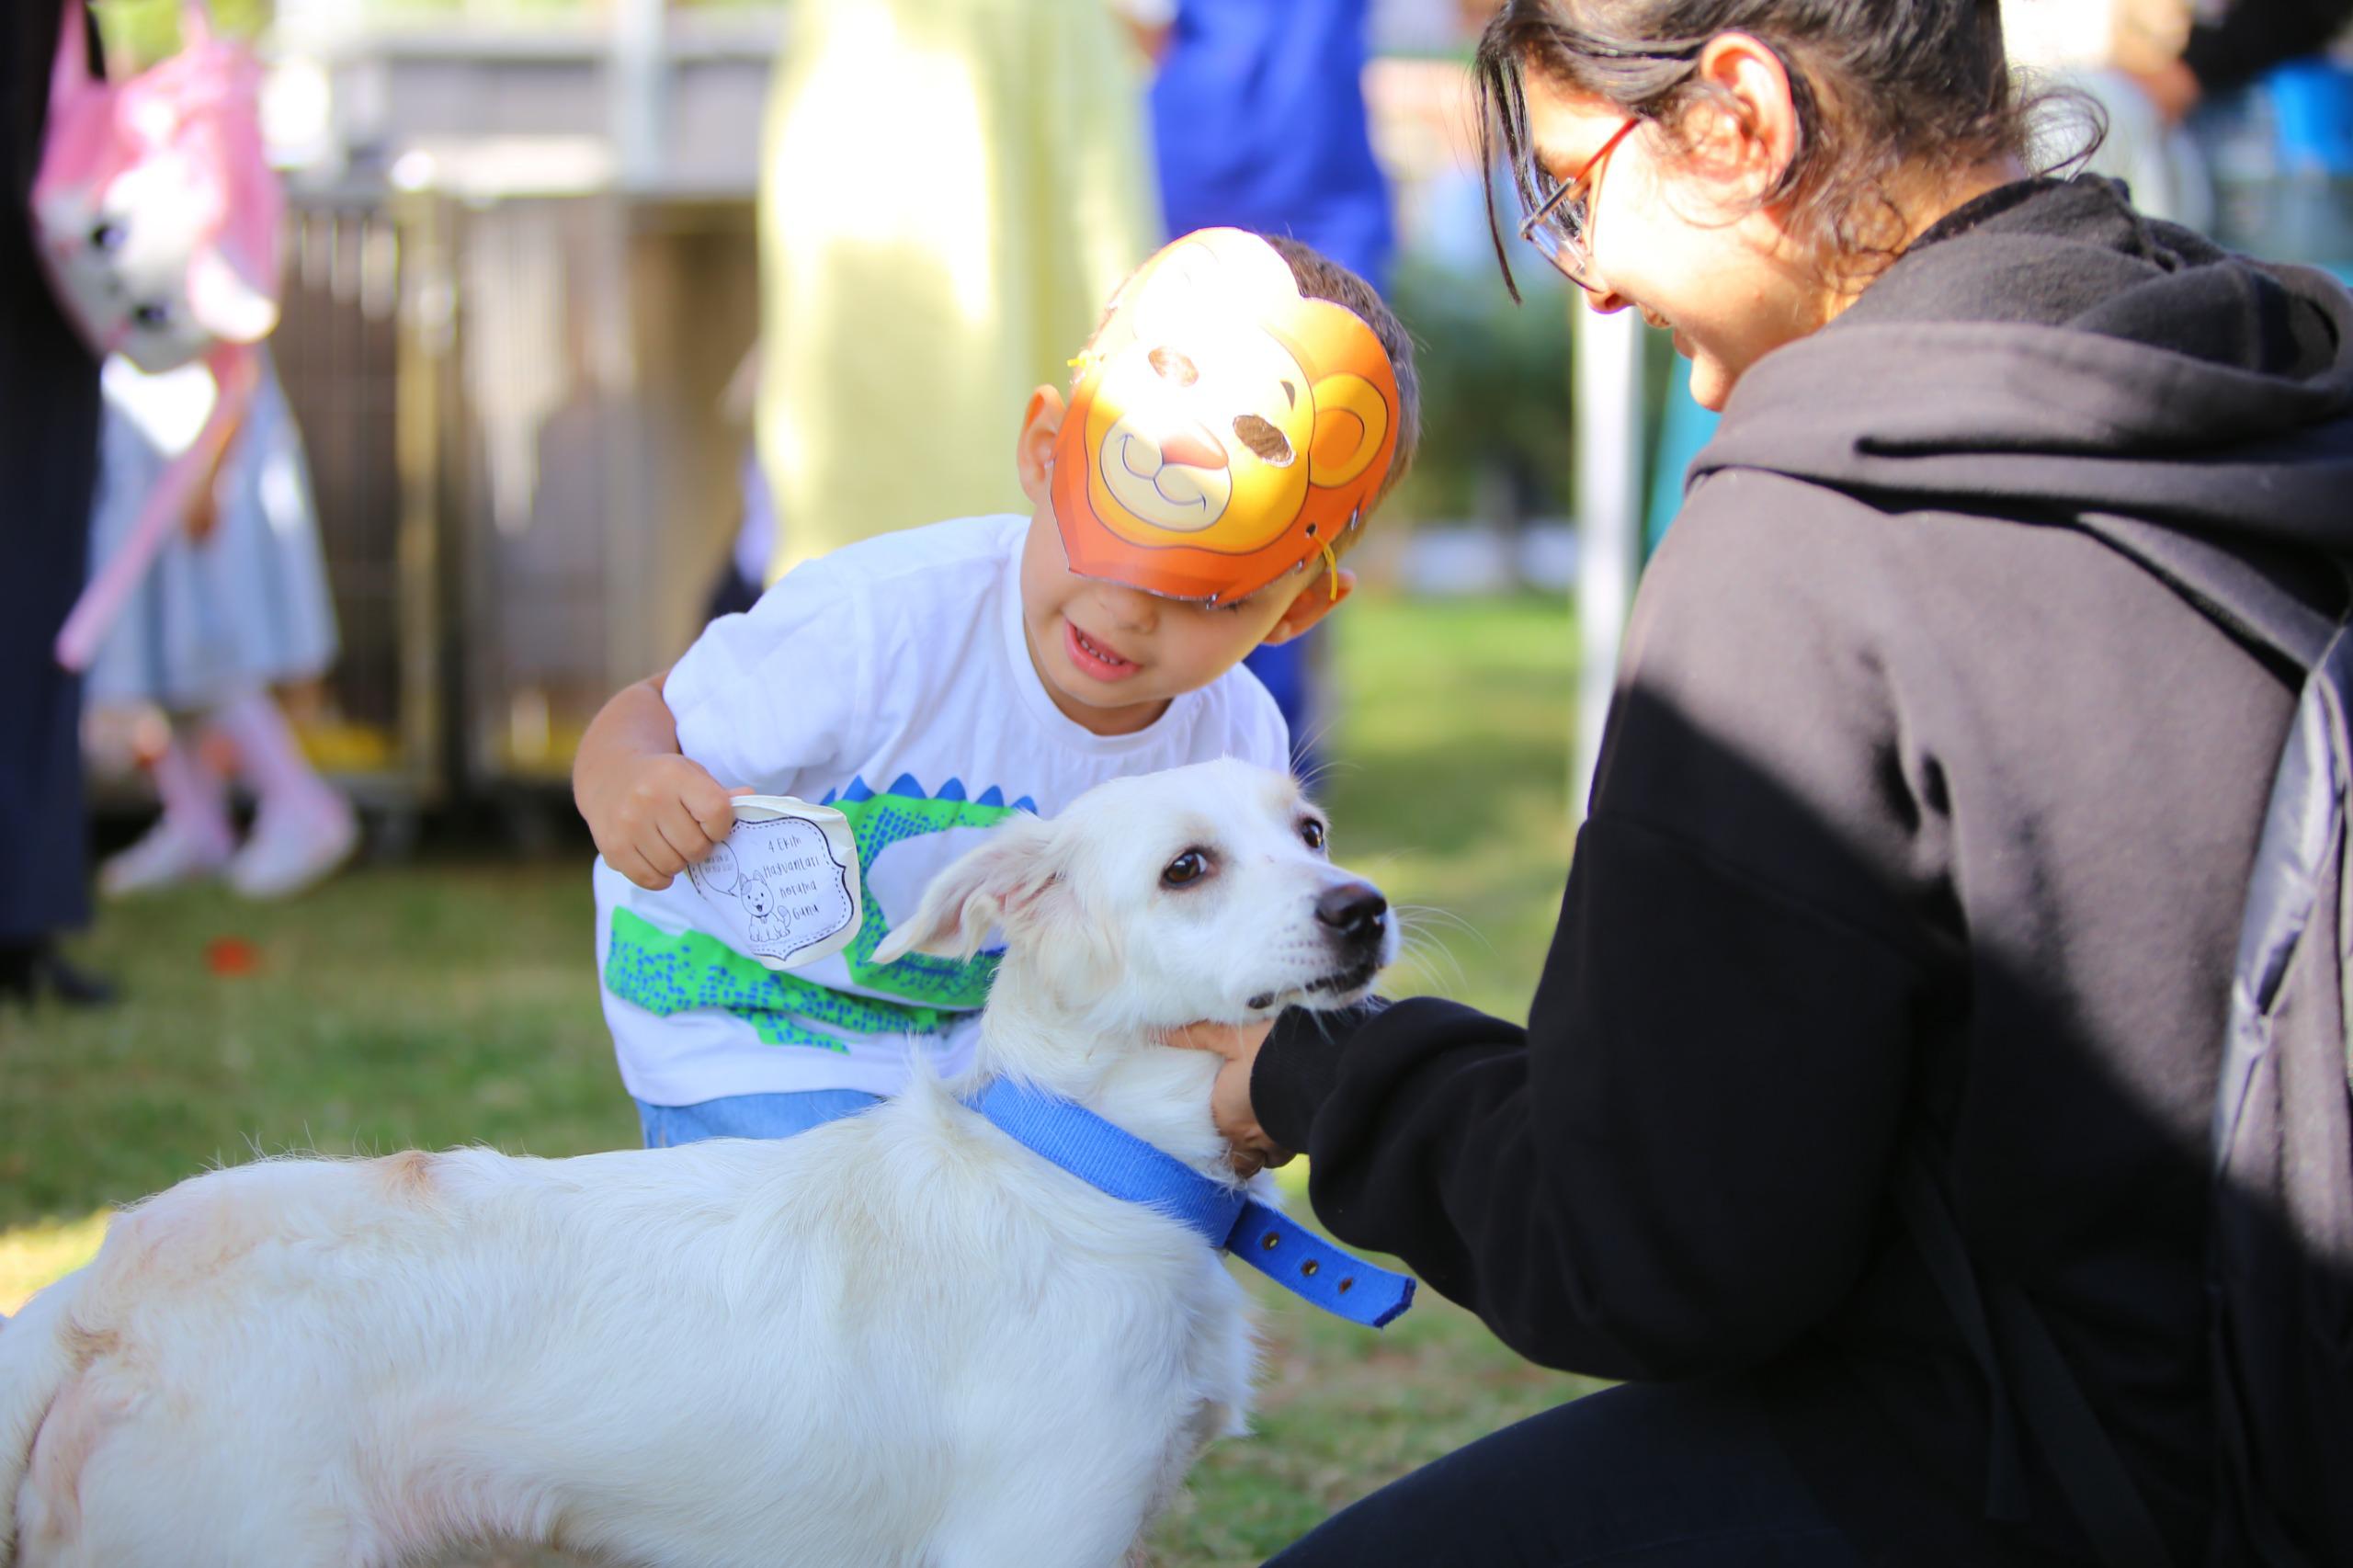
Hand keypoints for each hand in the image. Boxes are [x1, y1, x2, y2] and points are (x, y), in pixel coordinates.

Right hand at [580, 753, 747, 889]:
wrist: (610, 776)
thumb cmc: (662, 780)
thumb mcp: (691, 775)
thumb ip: (720, 794)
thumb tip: (750, 799)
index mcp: (674, 775)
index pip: (716, 813)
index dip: (720, 827)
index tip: (711, 825)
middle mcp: (648, 798)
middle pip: (695, 847)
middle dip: (699, 847)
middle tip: (689, 836)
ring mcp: (627, 824)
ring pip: (673, 866)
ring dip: (679, 861)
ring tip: (671, 844)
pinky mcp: (613, 848)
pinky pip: (650, 879)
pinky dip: (660, 876)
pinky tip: (657, 857)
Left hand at [1163, 1018, 1290, 1177]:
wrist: (1320, 1065)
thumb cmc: (1270, 1051)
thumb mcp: (1230, 1037)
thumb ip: (1197, 1037)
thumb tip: (1157, 1031)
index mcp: (1226, 1116)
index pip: (1210, 1138)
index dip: (1212, 1132)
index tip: (1215, 1123)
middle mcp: (1248, 1138)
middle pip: (1236, 1159)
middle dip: (1234, 1152)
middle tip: (1233, 1137)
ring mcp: (1276, 1144)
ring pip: (1262, 1161)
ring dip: (1258, 1153)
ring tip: (1258, 1138)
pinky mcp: (1301, 1144)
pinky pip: (1284, 1157)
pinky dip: (1280, 1149)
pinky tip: (1282, 1134)